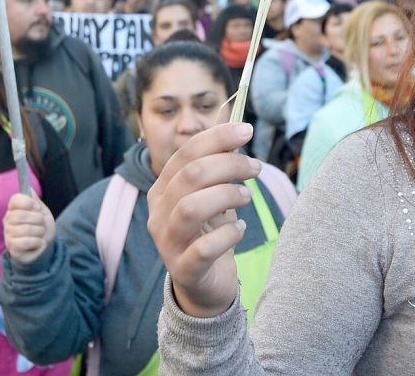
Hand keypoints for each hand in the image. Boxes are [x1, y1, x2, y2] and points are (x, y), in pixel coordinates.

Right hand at [3, 193, 54, 264]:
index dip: (29, 202)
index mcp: (14, 209)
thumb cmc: (41, 227)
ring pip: (26, 229)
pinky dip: (38, 242)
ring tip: (40, 234)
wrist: (45, 245)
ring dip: (39, 232)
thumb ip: (35, 201)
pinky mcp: (12, 247)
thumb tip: (29, 189)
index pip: (15, 199)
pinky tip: (38, 242)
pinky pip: (26, 242)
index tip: (37, 208)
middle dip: (38, 219)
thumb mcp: (42, 212)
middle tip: (40, 223)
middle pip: (21, 215)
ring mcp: (8, 234)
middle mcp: (8, 220)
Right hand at [147, 123, 260, 317]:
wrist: (204, 284)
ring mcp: (167, 242)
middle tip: (255, 168)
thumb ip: (219, 166)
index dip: (216, 138)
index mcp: (164, 189)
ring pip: (191, 207)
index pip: (185, 154)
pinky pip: (202, 249)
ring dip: (226, 195)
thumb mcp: (213, 195)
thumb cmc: (210, 232)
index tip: (247, 131)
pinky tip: (241, 230)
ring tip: (246, 197)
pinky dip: (227, 235)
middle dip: (229, 164)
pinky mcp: (183, 270)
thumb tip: (236, 129)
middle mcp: (158, 213)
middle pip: (190, 176)